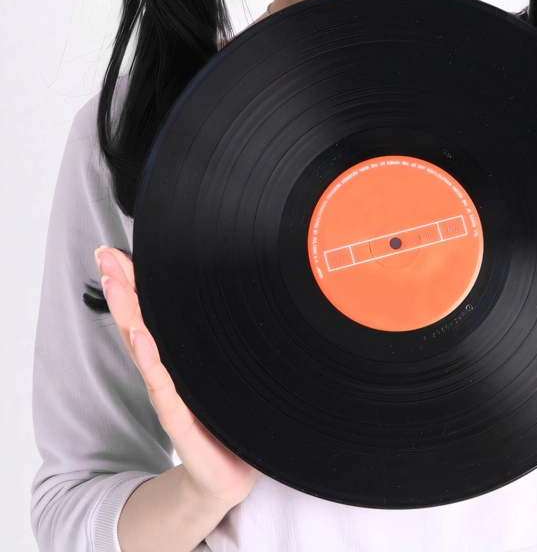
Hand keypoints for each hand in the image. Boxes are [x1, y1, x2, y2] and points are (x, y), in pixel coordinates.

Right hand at [95, 246, 260, 508]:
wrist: (229, 475)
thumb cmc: (227, 417)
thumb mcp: (223, 368)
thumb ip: (222, 337)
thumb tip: (239, 295)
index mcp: (175, 358)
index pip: (150, 312)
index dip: (133, 283)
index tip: (115, 253)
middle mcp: (165, 372)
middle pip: (138, 321)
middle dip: (122, 287)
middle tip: (105, 256)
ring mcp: (169, 393)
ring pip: (143, 348)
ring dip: (128, 315)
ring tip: (116, 286)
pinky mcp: (179, 418)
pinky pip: (163, 386)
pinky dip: (150, 361)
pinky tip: (140, 338)